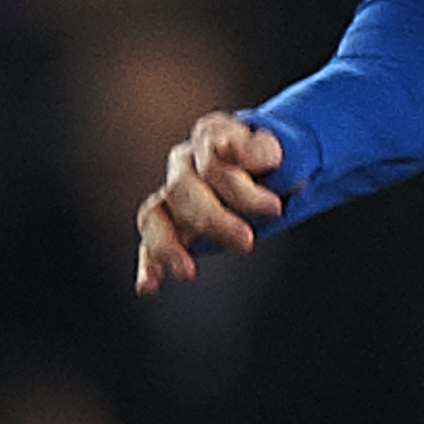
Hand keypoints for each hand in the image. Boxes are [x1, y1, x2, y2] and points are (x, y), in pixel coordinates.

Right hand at [132, 113, 284, 292]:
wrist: (268, 170)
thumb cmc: (271, 162)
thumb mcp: (276, 152)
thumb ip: (261, 151)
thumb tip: (239, 155)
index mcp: (210, 136)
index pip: (213, 161)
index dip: (241, 189)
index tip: (275, 208)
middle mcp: (184, 163)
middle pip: (181, 189)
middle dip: (213, 219)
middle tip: (246, 242)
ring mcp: (172, 196)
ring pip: (154, 215)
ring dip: (167, 245)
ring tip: (186, 271)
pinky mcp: (170, 226)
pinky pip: (149, 244)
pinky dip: (149, 265)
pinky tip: (147, 286)